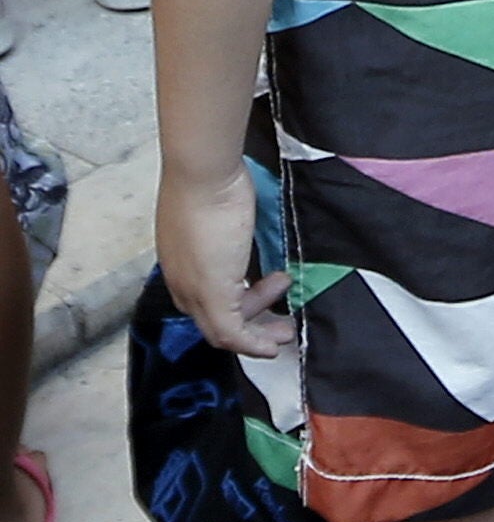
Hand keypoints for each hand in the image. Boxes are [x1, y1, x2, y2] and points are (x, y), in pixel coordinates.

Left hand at [159, 163, 291, 359]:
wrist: (202, 175)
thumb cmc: (215, 183)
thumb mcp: (226, 213)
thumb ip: (236, 232)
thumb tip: (253, 238)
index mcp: (181, 260)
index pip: (204, 297)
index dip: (240, 302)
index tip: (271, 292)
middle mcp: (181, 278)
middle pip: (212, 318)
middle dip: (251, 324)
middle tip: (280, 325)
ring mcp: (194, 288)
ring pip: (221, 329)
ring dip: (256, 335)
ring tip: (285, 329)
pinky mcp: (211, 293)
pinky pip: (231, 333)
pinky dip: (252, 345)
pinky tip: (273, 346)